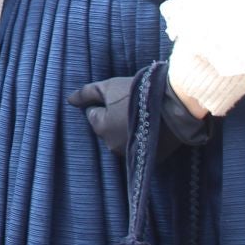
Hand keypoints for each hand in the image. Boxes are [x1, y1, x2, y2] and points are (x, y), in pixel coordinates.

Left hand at [68, 69, 211, 161]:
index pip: (94, 115)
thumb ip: (86, 94)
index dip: (105, 104)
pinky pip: (139, 145)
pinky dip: (142, 137)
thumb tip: (69, 100)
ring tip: (142, 114)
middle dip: (114, 118)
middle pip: (107, 128)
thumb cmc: (137, 93)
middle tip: (132, 105)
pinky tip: (152, 125)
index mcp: (100, 128)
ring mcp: (131, 153)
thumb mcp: (108, 87)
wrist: (175, 105)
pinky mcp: (149, 157)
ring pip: (122, 137)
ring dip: (127, 128)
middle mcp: (112, 146)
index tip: (120, 98)